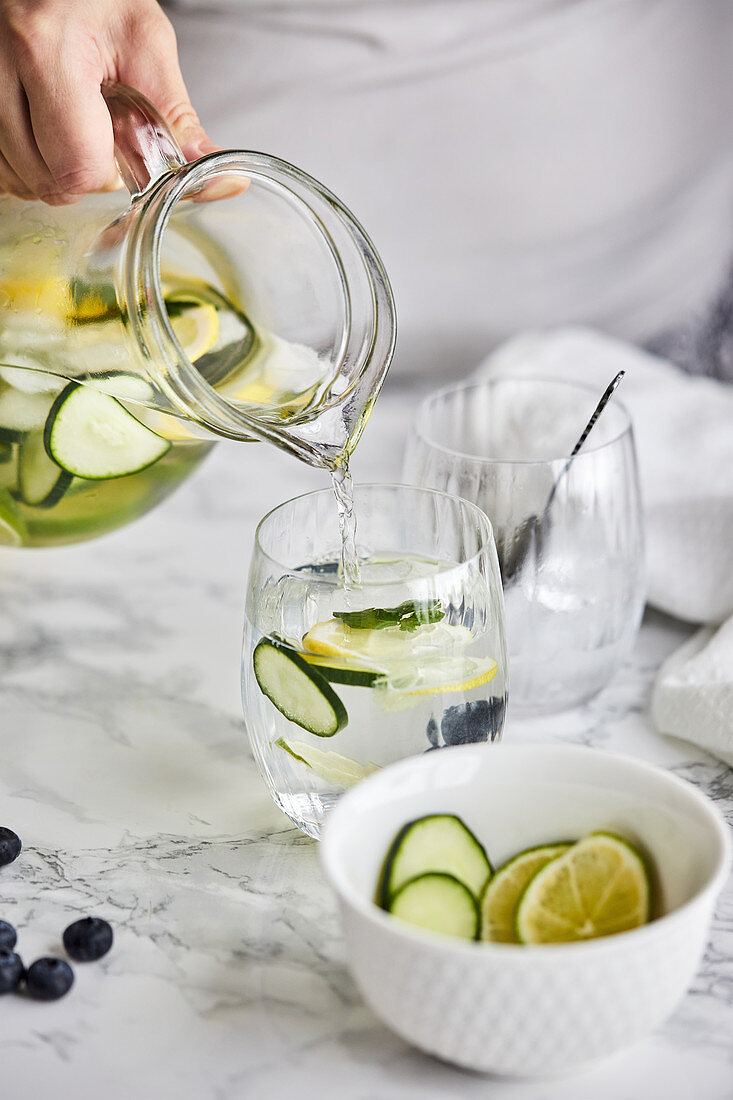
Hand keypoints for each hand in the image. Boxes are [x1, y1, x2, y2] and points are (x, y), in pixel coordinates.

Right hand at [0, 0, 215, 203]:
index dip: (106, 174)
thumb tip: (224, 182)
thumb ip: (179, 120)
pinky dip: (24, 167)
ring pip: (18, 181)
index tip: (117, 146)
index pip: (78, 165)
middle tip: (93, 133)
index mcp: (47, 48)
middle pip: (47, 181)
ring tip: (66, 125)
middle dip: (80, 175)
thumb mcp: (146, 45)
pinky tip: (41, 133)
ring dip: (50, 172)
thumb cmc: (95, 0)